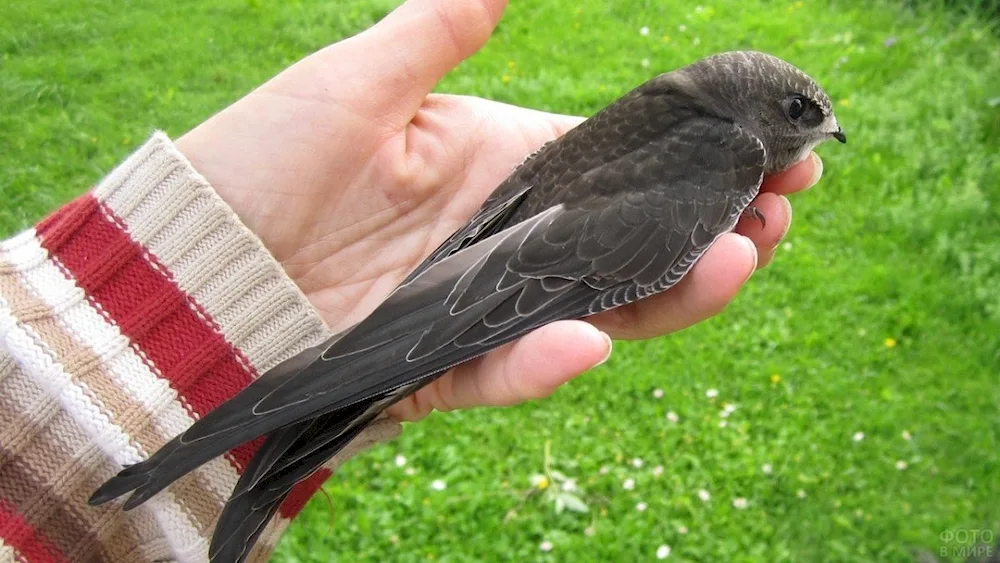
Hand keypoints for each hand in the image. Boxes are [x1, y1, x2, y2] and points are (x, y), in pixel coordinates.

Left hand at [176, 0, 822, 421]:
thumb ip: (440, 27)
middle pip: (638, 244)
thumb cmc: (265, 158)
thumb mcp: (359, 78)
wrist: (195, 261)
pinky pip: (507, 370)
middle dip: (720, 227)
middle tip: (786, 207)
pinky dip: (548, 360)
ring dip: (678, 292)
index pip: (629, 166)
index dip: (702, 159)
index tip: (777, 141)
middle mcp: (510, 239)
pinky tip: (593, 335)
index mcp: (504, 166)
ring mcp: (483, 306)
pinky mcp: (442, 368)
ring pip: (604, 309)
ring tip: (743, 256)